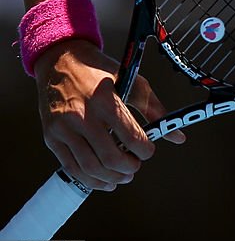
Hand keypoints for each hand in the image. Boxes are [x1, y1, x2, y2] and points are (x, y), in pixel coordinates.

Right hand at [34, 39, 184, 191]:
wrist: (61, 60)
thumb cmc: (98, 70)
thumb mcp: (130, 80)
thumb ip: (154, 108)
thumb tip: (176, 135)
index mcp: (105, 99)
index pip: (131, 137)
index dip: (145, 150)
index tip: (148, 150)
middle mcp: (83, 115)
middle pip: (110, 158)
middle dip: (129, 168)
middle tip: (135, 165)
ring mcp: (64, 128)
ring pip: (91, 168)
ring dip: (111, 178)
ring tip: (122, 175)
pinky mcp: (52, 138)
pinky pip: (72, 168)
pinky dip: (90, 180)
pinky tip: (103, 178)